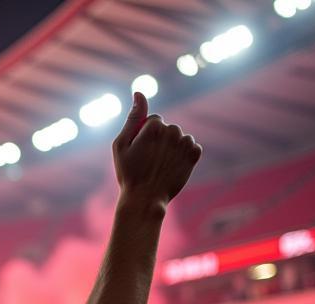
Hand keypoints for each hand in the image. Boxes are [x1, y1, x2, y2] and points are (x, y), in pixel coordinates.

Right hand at [113, 93, 200, 209]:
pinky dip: (184, 155)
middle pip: (168, 128)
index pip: (154, 120)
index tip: (140, 153)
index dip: (145, 136)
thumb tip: (139, 92)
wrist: (145, 199)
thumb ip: (132, 118)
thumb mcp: (121, 145)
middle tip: (150, 161)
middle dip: (160, 141)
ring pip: (180, 137)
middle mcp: (172, 130)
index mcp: (153, 126)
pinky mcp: (194, 154)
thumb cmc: (129, 174)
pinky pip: (191, 146)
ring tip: (161, 165)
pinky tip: (173, 167)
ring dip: (172, 148)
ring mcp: (184, 142)